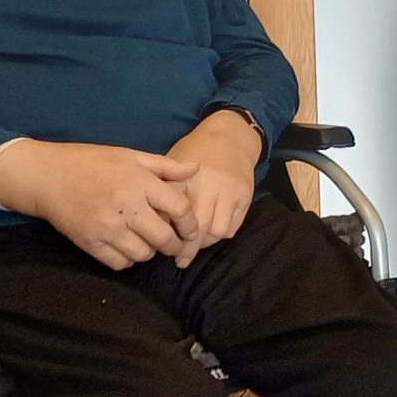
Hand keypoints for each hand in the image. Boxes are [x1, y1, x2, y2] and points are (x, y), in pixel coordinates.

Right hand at [0, 141, 199, 269]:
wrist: (46, 176)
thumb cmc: (91, 162)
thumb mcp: (130, 156)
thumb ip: (165, 166)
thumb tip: (196, 169)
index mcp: (140, 183)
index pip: (180, 210)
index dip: (191, 224)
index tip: (191, 230)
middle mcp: (127, 207)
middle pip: (165, 239)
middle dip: (175, 244)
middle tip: (174, 243)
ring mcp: (107, 227)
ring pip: (144, 254)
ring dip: (150, 251)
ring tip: (146, 241)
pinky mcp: (89, 242)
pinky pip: (119, 263)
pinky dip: (127, 259)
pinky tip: (126, 247)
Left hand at [165, 112, 261, 266]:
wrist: (230, 137)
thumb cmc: (194, 151)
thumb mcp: (172, 163)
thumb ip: (164, 190)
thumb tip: (152, 222)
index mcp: (185, 178)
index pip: (173, 214)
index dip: (166, 233)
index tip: (158, 245)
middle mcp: (209, 186)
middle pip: (197, 227)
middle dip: (187, 248)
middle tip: (178, 260)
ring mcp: (229, 192)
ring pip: (217, 232)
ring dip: (205, 243)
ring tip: (195, 246)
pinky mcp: (245, 197)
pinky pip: (231, 227)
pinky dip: (220, 235)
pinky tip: (210, 234)